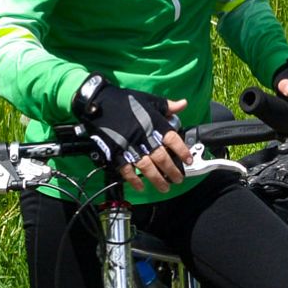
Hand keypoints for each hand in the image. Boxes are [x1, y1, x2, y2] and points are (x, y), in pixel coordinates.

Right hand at [75, 77, 191, 191]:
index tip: (188, 160)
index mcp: (153, 123)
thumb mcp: (148, 100)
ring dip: (157, 179)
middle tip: (178, 179)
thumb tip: (183, 104)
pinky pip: (126, 169)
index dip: (182, 151)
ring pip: (146, 167)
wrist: (98, 102)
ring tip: (165, 187)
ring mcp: (129, 146)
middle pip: (162, 157)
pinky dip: (134, 179)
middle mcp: (144, 136)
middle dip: (172, 171)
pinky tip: (140, 186)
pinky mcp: (116, 152)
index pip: (173, 140)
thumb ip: (166, 106)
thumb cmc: (124, 100)